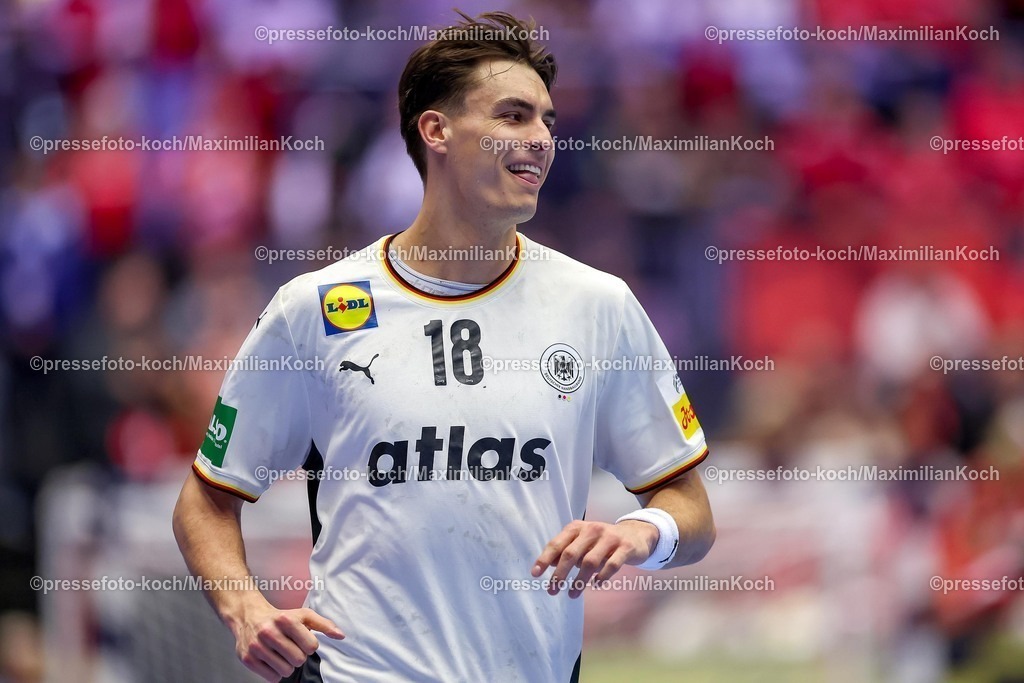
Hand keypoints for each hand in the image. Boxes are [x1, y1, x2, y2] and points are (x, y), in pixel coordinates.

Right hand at [228, 602, 343, 680]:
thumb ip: (324, 625)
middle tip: (291, 648)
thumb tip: (341, 635)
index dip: (309, 646)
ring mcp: (257, 646)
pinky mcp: (248, 658)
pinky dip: (275, 673)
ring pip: (286, 671)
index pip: (311, 646)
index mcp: (286, 620)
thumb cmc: (280, 618)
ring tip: (281, 654)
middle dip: (298, 657)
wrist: (249, 616)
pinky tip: (272, 660)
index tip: (302, 641)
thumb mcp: (303, 615)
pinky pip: (272, 678)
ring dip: (287, 666)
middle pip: (299, 660)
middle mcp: (270, 632)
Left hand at [532, 520, 657, 598]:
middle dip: (559, 574)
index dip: (544, 559)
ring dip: (579, 580)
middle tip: (552, 590)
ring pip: (589, 562)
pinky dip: (602, 577)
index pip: (557, 543)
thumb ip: (567, 550)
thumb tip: (548, 564)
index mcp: (578, 528)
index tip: (535, 574)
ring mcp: (610, 538)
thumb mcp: (583, 541)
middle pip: (570, 554)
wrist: (636, 534)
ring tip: (572, 594)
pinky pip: (611, 565)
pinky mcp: (625, 547)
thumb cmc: (603, 541)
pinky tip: (597, 584)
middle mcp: (592, 530)